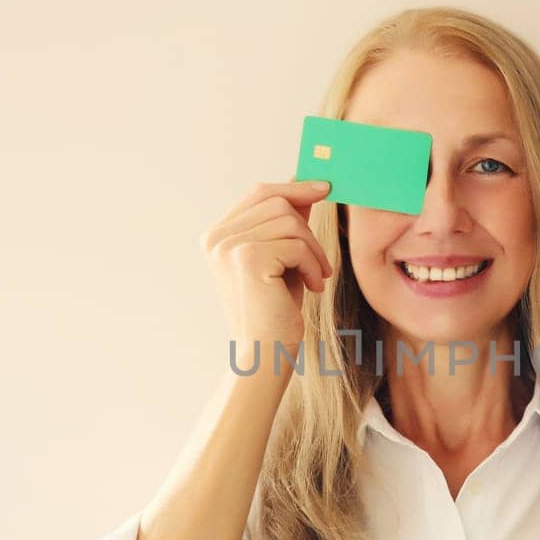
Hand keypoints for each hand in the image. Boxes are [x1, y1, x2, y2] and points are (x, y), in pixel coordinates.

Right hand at [200, 178, 334, 358]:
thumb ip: (286, 225)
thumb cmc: (276, 310)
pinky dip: (313, 265)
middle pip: (277, 201)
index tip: (324, 187)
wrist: (265, 352)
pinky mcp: (248, 259)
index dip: (293, 186)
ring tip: (316, 278)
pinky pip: (297, 244)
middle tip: (321, 262)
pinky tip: (313, 287)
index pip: (258, 193)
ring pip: (290, 221)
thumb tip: (307, 188)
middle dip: (308, 228)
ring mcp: (228, 246)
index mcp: (217, 235)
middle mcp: (216, 237)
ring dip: (313, 251)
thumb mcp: (282, 259)